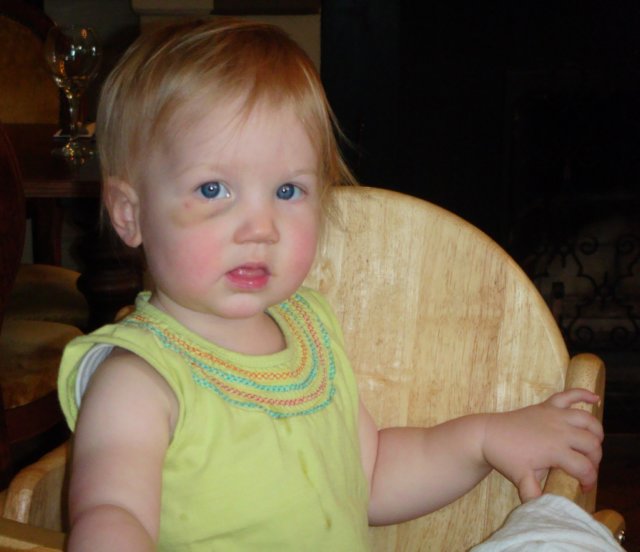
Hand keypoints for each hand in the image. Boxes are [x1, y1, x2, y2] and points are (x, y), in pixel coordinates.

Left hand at [482, 388, 602, 501]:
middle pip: (592, 444)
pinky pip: (569, 395)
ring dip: (596, 433)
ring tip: (592, 445)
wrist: (487, 435)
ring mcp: (554, 415)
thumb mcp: (520, 479)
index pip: (585, 467)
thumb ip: (534, 494)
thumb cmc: (505, 457)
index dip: (590, 481)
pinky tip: (595, 399)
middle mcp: (559, 430)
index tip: (583, 488)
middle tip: (585, 468)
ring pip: (588, 421)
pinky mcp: (547, 405)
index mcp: (555, 450)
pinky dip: (583, 394)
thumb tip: (542, 507)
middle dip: (595, 459)